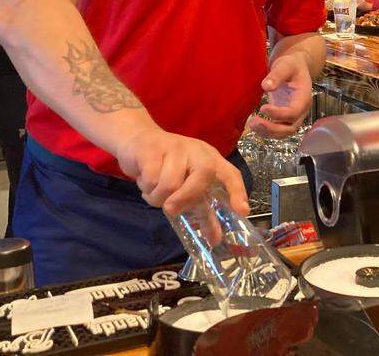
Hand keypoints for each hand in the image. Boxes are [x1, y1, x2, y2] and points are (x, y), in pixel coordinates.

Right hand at [115, 126, 248, 216]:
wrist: (136, 138)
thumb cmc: (165, 166)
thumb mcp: (187, 183)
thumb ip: (201, 207)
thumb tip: (215, 240)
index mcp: (209, 159)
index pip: (230, 173)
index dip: (238, 192)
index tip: (242, 211)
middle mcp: (197, 151)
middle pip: (203, 176)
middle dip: (187, 197)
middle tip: (170, 210)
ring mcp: (175, 147)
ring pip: (170, 183)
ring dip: (157, 196)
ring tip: (153, 191)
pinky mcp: (152, 149)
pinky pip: (151, 178)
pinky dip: (146, 188)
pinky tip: (144, 181)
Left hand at [248, 52, 312, 138]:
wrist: (295, 68)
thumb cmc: (291, 65)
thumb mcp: (285, 65)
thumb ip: (277, 75)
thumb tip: (266, 86)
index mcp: (304, 97)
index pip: (294, 112)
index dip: (279, 114)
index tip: (263, 108)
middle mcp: (301, 110)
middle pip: (291, 127)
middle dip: (273, 129)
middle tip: (255, 122)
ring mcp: (293, 116)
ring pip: (284, 132)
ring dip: (268, 133)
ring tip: (252, 125)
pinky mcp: (284, 118)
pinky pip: (278, 130)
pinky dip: (266, 131)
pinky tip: (254, 125)